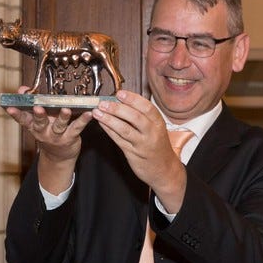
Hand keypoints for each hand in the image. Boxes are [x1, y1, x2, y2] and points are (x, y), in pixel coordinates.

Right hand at [5, 86, 92, 193]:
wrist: (59, 156)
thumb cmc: (47, 132)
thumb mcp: (36, 120)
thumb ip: (30, 103)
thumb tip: (22, 88)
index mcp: (34, 126)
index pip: (23, 119)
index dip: (16, 113)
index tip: (10, 107)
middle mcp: (44, 132)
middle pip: (40, 123)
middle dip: (39, 115)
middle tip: (38, 107)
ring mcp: (57, 136)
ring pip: (59, 126)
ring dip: (62, 117)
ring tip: (66, 109)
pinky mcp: (71, 137)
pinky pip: (77, 128)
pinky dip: (83, 120)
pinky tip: (88, 113)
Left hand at [92, 90, 186, 212]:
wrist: (164, 169)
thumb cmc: (157, 146)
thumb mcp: (156, 128)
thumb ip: (142, 116)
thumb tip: (122, 101)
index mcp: (158, 123)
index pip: (146, 107)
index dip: (132, 99)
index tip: (120, 93)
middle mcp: (152, 133)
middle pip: (135, 118)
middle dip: (117, 108)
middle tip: (104, 103)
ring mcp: (143, 144)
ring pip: (125, 129)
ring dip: (109, 119)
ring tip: (98, 112)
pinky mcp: (133, 154)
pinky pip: (119, 140)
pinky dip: (109, 131)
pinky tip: (102, 123)